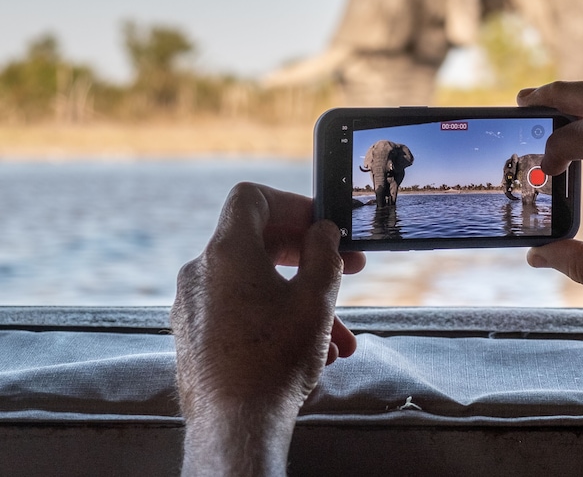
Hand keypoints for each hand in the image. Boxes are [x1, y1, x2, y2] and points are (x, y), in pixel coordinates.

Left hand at [171, 182, 364, 475]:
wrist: (235, 426)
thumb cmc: (275, 360)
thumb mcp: (316, 298)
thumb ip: (323, 253)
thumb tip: (323, 231)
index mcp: (226, 253)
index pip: (252, 198)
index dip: (292, 203)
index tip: (321, 224)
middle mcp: (200, 273)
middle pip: (257, 241)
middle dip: (308, 254)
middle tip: (348, 267)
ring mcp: (192, 306)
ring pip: (255, 285)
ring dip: (300, 298)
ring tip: (338, 333)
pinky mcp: (194, 336)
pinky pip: (239, 311)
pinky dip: (275, 318)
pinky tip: (310, 350)